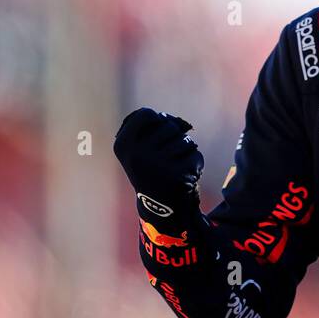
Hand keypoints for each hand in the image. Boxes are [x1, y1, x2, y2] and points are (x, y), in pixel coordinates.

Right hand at [113, 107, 203, 222]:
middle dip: (173, 136)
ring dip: (185, 149)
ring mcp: (158, 166)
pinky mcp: (177, 175)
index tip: (156, 128)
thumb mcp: (141, 146)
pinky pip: (195, 155)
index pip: (146, 113)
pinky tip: (183, 174)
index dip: (156, 117)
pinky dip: (194, 162)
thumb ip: (157, 126)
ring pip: (185, 140)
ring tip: (173, 165)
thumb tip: (184, 124)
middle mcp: (137, 155)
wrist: (159, 204)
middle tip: (165, 156)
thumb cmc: (152, 167)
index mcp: (123, 145)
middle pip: (169, 126)